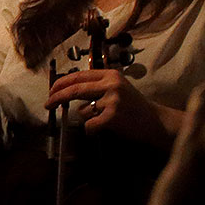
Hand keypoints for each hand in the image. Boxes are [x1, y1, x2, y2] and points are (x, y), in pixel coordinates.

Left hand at [46, 68, 172, 146]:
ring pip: (83, 111)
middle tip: (48, 104)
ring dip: (89, 118)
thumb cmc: (133, 107)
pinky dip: (92, 130)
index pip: (78, 76)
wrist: (156, 122)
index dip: (61, 83)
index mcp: (110, 75)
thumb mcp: (116, 89)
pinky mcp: (113, 116)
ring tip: (107, 119)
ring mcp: (112, 100)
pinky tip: (104, 129)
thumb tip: (66, 93)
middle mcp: (111, 84)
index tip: (51, 90)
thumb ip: (95, 88)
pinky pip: (89, 125)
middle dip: (57, 97)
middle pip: (74, 89)